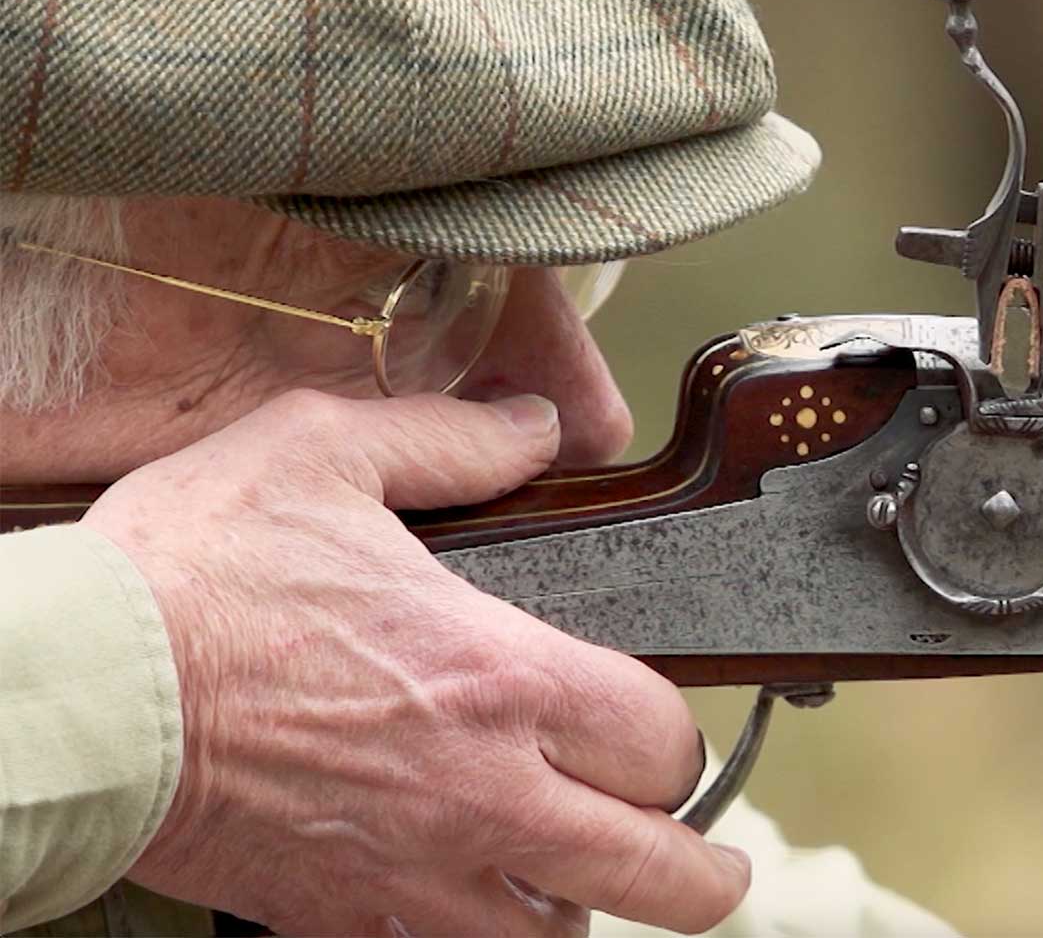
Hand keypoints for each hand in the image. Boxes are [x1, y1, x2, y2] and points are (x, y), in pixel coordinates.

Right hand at [82, 390, 747, 934]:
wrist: (68, 695)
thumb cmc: (188, 574)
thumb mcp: (322, 453)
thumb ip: (451, 441)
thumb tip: (534, 425)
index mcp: (498, 678)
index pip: (662, 743)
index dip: (682, 742)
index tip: (669, 737)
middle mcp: (478, 792)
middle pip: (651, 875)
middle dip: (698, 876)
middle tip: (705, 870)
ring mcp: (409, 871)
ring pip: (551, 937)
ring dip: (575, 906)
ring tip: (571, 879)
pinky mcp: (333, 918)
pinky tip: (459, 905)